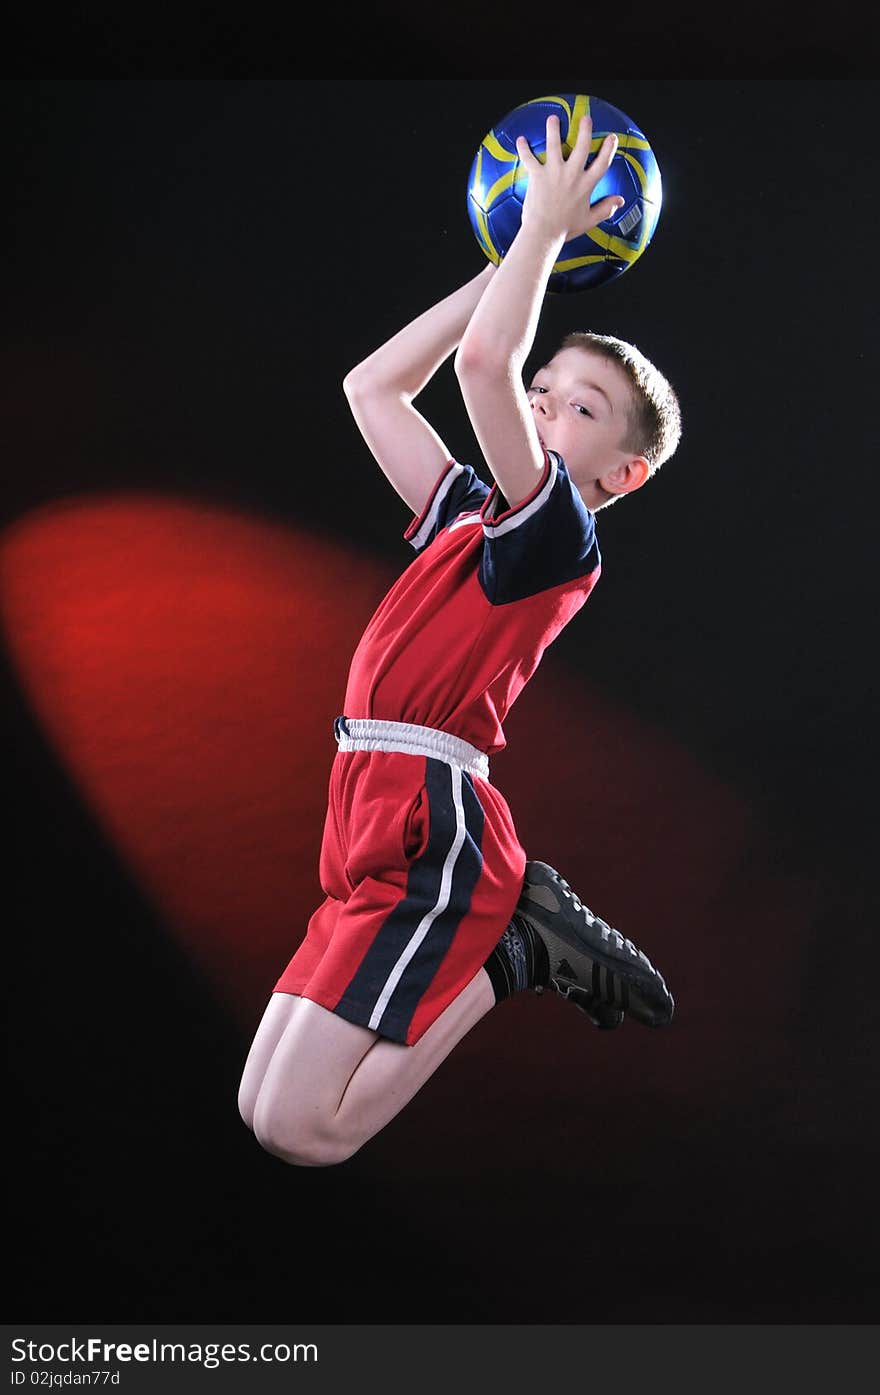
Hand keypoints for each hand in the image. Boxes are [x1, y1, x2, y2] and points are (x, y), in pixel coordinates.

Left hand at [515, 114, 623, 242]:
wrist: (543, 234)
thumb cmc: (565, 229)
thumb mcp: (589, 220)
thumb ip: (605, 209)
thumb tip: (620, 201)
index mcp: (586, 185)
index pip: (602, 162)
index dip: (609, 148)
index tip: (611, 137)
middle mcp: (572, 175)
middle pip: (581, 145)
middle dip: (584, 129)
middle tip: (585, 118)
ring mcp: (554, 173)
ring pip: (554, 144)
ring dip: (553, 129)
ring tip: (553, 119)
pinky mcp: (538, 175)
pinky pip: (529, 158)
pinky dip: (523, 148)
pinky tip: (521, 140)